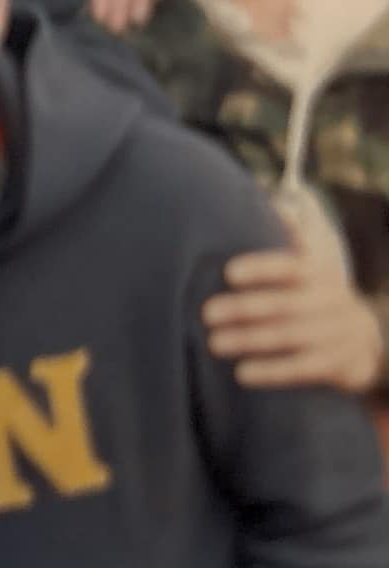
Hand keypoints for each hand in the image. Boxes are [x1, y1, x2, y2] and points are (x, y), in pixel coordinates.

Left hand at [206, 194, 382, 391]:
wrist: (361, 335)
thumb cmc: (315, 289)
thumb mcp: (312, 254)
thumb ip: (294, 228)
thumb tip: (270, 194)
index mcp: (321, 269)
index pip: (293, 265)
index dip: (263, 267)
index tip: (229, 272)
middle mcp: (333, 298)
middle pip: (288, 304)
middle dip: (245, 309)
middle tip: (206, 313)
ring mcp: (339, 331)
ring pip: (293, 336)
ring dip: (251, 340)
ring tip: (214, 343)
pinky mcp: (340, 362)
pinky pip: (305, 368)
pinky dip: (273, 372)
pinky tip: (242, 373)